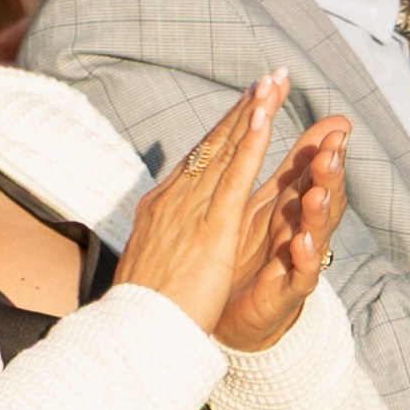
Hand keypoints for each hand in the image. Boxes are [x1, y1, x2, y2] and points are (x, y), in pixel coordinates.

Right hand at [114, 75, 287, 333]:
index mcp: (161, 208)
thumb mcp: (151, 264)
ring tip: (275, 81)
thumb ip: (161, 241)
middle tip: (271, 76)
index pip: (197, 160)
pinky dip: (250, 143)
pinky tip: (265, 117)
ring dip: (252, 112)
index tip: (245, 105)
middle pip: (214, 144)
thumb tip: (160, 235)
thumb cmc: (143, 309)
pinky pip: (235, 176)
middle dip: (244, 108)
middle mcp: (174, 199)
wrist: (134, 333)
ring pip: (226, 150)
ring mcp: (191, 209)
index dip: (224, 130)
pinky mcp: (212, 227)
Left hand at [216, 114, 350, 351]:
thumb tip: (331, 122)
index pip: (316, 174)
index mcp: (294, 206)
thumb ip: (298, 165)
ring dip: (319, 214)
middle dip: (329, 177)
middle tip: (331, 154)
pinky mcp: (284, 292)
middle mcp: (301, 229)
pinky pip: (300, 276)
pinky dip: (304, 261)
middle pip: (322, 199)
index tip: (337, 128)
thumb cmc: (254, 251)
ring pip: (316, 234)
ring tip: (317, 194)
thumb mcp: (274, 202)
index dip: (328, 151)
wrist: (236, 314)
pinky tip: (302, 243)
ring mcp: (296, 261)